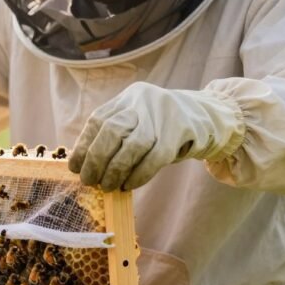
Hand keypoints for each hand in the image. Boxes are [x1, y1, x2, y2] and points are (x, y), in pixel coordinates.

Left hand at [69, 82, 244, 190]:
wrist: (208, 115)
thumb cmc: (163, 127)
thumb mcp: (137, 122)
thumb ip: (114, 137)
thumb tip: (85, 165)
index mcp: (127, 98)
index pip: (97, 121)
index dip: (83, 146)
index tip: (76, 168)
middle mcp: (142, 101)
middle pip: (112, 131)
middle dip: (96, 160)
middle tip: (90, 181)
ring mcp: (163, 114)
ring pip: (133, 145)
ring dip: (116, 170)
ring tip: (108, 186)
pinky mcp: (181, 131)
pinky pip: (155, 157)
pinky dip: (139, 175)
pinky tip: (129, 185)